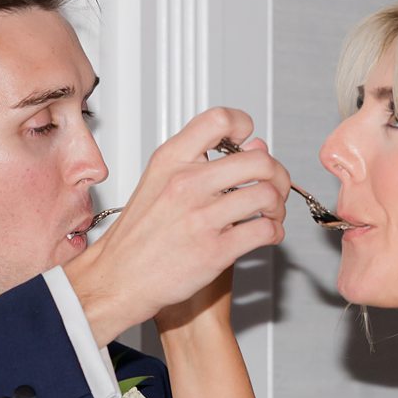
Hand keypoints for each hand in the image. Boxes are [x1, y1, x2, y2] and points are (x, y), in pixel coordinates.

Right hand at [65, 109, 289, 343]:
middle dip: (277, 174)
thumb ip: (202, 161)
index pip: (218, 119)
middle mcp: (187, 184)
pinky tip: (267, 234)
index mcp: (171, 161)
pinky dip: (274, 232)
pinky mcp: (215, 251)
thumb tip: (252, 147)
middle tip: (275, 185)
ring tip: (272, 214)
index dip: (243, 125)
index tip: (248, 141)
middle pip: (258, 161)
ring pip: (267, 196)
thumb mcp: (160, 183)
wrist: (118, 278)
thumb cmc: (138, 236)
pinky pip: (264, 231)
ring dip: (278, 206)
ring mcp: (201, 217)